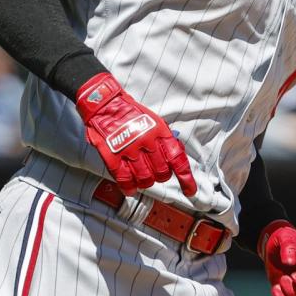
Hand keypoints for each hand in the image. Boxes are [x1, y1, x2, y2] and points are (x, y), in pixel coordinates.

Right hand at [75, 72, 196, 196]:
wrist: (105, 104)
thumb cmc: (131, 114)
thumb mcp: (155, 121)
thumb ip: (165, 139)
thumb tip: (176, 157)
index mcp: (160, 131)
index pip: (177, 159)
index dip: (186, 178)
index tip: (189, 191)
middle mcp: (146, 141)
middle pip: (162, 173)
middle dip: (161, 177)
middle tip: (156, 173)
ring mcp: (129, 149)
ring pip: (145, 179)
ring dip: (146, 183)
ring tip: (142, 179)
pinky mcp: (112, 156)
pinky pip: (124, 179)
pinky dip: (129, 188)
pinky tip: (130, 189)